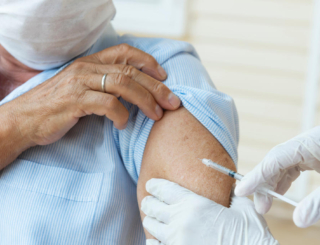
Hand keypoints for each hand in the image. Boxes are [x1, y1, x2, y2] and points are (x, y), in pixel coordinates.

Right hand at [5, 44, 179, 145]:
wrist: (24, 120)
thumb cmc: (56, 107)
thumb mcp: (81, 89)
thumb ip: (103, 86)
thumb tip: (132, 93)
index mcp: (89, 63)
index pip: (124, 52)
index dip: (147, 61)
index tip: (163, 76)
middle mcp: (86, 69)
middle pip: (130, 71)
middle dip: (156, 87)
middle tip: (172, 102)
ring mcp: (79, 84)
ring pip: (123, 84)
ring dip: (145, 100)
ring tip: (156, 115)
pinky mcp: (74, 102)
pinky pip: (107, 104)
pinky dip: (121, 116)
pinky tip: (124, 126)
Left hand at [141, 179, 277, 244]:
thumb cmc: (251, 235)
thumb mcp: (243, 208)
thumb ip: (232, 195)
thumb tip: (231, 187)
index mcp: (195, 205)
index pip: (164, 189)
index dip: (155, 185)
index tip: (151, 185)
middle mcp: (181, 221)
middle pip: (153, 207)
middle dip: (149, 202)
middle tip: (148, 201)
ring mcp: (177, 241)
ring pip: (152, 227)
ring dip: (151, 221)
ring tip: (152, 219)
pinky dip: (153, 241)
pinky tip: (154, 239)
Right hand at [235, 126, 319, 227]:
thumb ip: (319, 202)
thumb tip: (299, 221)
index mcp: (310, 142)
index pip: (275, 158)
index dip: (257, 176)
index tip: (242, 191)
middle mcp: (307, 143)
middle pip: (277, 161)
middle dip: (265, 182)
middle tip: (261, 207)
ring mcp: (311, 147)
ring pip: (284, 163)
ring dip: (274, 182)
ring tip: (268, 202)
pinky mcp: (316, 153)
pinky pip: (294, 165)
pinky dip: (286, 179)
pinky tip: (282, 191)